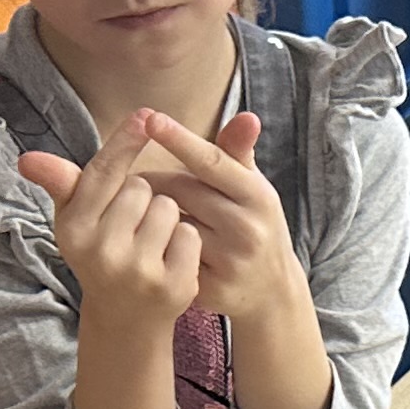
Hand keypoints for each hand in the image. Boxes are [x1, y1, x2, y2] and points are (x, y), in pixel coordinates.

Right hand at [17, 128, 202, 341]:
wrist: (126, 319)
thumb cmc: (101, 254)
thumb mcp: (76, 220)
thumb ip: (63, 184)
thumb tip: (27, 158)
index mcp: (75, 229)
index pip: (103, 174)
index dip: (124, 142)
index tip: (144, 115)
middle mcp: (102, 251)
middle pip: (142, 187)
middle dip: (144, 198)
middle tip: (133, 227)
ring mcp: (138, 271)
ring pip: (168, 208)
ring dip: (167, 218)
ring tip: (152, 242)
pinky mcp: (171, 287)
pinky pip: (190, 235)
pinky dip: (186, 241)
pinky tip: (171, 259)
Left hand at [126, 109, 306, 327]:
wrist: (272, 292)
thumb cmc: (255, 225)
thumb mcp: (254, 189)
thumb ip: (239, 153)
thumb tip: (248, 116)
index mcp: (259, 197)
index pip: (213, 162)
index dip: (180, 140)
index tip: (151, 120)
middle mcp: (247, 228)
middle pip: (182, 191)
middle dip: (155, 182)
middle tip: (138, 180)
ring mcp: (229, 260)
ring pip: (171, 223)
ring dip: (152, 212)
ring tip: (146, 210)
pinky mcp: (211, 287)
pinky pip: (169, 255)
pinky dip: (158, 244)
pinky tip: (154, 243)